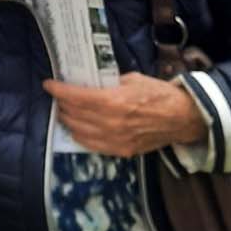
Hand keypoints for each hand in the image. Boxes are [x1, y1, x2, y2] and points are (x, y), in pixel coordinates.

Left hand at [42, 72, 205, 157]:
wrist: (183, 118)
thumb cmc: (160, 94)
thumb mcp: (133, 79)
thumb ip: (110, 83)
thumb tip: (91, 83)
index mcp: (113, 101)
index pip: (75, 97)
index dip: (58, 90)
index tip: (48, 84)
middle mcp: (110, 123)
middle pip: (73, 114)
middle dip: (62, 104)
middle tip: (59, 97)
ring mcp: (115, 140)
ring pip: (78, 131)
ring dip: (68, 120)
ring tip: (66, 112)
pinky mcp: (120, 151)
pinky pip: (91, 145)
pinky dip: (80, 136)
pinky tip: (78, 128)